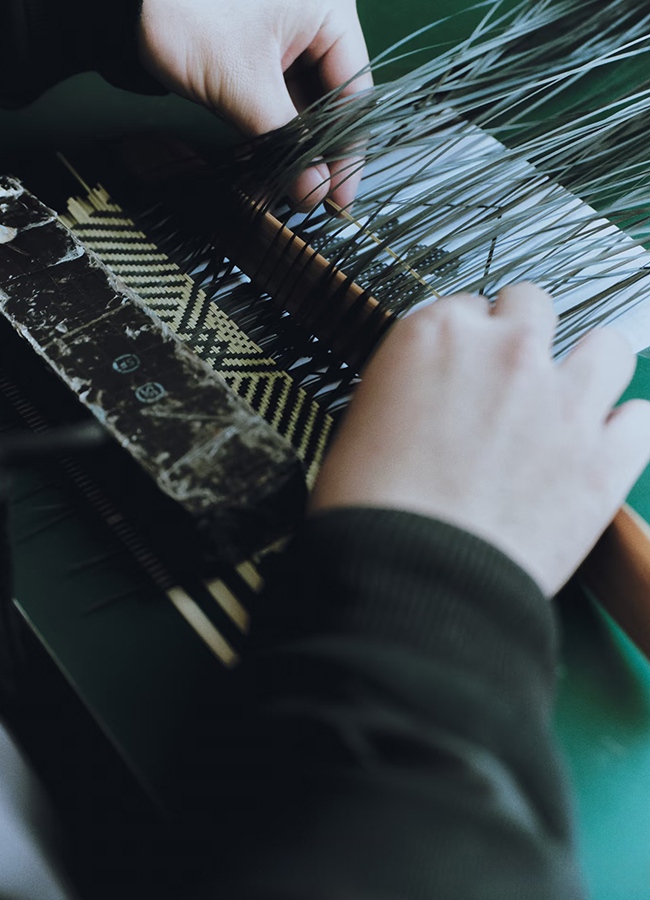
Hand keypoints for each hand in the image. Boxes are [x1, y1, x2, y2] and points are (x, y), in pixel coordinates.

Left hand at [138, 0, 372, 207]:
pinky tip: (275, 170)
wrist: (126, 3)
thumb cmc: (186, 15)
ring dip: (298, 151)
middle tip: (316, 201)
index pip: (355, 92)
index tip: (341, 196)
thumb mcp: (245, 85)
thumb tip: (314, 193)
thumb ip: (286, 141)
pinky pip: (279, 102)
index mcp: (328, 9)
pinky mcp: (261, 55)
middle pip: (333, 102)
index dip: (349, 150)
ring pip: (305, 107)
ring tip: (293, 193)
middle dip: (320, 155)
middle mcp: (314, 19)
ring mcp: (287, 38)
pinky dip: (276, 135)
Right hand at [311, 283, 649, 595]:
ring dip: (591, 366)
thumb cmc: (371, 511)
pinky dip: (624, 431)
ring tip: (572, 400)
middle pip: (534, 306)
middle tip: (513, 376)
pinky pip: (641, 420)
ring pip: (608, 347)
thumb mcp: (365, 422)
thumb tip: (434, 396)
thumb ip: (412, 387)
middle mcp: (507, 352)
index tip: (466, 368)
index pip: (467, 307)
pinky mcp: (605, 459)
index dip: (467, 340)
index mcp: (438, 336)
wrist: (410, 578)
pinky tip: (602, 447)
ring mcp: (565, 401)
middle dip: (524, 335)